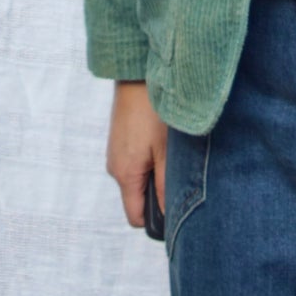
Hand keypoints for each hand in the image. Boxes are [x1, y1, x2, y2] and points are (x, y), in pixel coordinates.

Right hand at [107, 81, 168, 228]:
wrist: (136, 74)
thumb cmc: (152, 112)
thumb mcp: (166, 152)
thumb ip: (166, 187)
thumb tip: (170, 217)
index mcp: (124, 175)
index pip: (136, 218)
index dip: (157, 220)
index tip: (177, 210)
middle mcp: (114, 167)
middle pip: (137, 199)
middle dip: (158, 196)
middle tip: (180, 176)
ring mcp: (115, 153)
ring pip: (138, 180)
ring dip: (155, 175)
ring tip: (173, 156)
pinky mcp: (120, 141)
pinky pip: (135, 163)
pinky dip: (149, 160)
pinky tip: (163, 143)